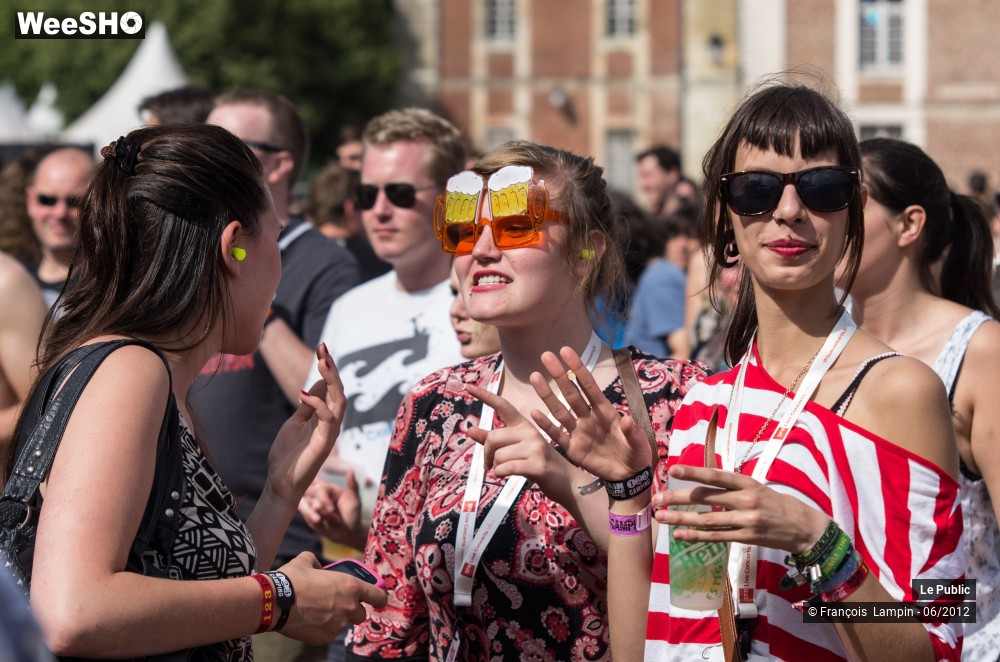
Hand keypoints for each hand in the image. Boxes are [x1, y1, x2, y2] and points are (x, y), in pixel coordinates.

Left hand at [267, 343, 346, 504]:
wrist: (281, 482)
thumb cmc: (289, 454)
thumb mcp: (296, 421)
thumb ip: (309, 404)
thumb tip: (320, 381)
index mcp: (326, 416)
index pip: (332, 387)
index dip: (329, 368)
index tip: (322, 347)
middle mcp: (332, 423)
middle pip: (339, 391)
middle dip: (332, 368)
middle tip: (323, 348)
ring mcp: (330, 433)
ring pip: (339, 402)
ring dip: (332, 381)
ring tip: (323, 363)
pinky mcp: (324, 444)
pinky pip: (328, 420)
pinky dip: (318, 404)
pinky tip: (303, 394)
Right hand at [274, 553, 387, 645]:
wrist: (274, 601)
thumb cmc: (292, 579)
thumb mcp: (306, 561)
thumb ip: (317, 562)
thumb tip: (316, 566)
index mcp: (351, 586)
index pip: (379, 596)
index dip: (379, 597)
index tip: (377, 599)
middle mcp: (349, 607)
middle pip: (361, 614)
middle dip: (352, 610)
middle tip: (337, 604)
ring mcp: (338, 625)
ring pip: (342, 624)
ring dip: (335, 619)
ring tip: (316, 612)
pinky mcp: (325, 638)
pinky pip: (328, 633)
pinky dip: (321, 628)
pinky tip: (308, 620)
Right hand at [298, 474, 364, 548]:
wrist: (348, 531)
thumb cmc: (352, 514)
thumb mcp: (355, 500)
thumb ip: (353, 486)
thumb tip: (351, 471)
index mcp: (329, 489)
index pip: (319, 489)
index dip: (323, 499)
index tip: (332, 510)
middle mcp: (319, 495)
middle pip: (307, 495)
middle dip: (315, 507)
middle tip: (321, 518)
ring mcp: (312, 505)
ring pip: (303, 505)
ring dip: (309, 513)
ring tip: (318, 521)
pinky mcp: (308, 516)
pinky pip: (304, 515)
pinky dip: (311, 519)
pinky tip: (319, 523)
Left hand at [466, 384, 574, 496]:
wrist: (565, 480)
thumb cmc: (535, 463)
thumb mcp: (515, 447)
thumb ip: (492, 439)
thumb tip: (470, 430)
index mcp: (524, 424)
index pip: (502, 405)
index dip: (485, 396)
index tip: (468, 386)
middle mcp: (530, 431)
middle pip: (493, 438)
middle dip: (487, 454)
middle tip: (489, 464)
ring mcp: (535, 447)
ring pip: (498, 456)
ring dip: (496, 467)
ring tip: (507, 470)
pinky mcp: (537, 464)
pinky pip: (505, 467)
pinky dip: (500, 474)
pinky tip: (506, 475)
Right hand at [528, 347, 651, 480]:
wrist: (629, 476)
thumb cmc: (636, 453)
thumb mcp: (638, 442)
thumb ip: (631, 432)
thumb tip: (626, 419)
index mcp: (605, 411)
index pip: (589, 386)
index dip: (578, 368)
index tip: (566, 351)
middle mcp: (589, 417)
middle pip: (571, 393)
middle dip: (559, 374)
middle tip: (546, 355)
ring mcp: (579, 432)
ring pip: (560, 410)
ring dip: (547, 395)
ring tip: (535, 376)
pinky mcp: (573, 449)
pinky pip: (557, 435)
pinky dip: (546, 425)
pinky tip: (534, 413)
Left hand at [652, 464, 829, 553]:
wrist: (803, 527)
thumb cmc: (777, 503)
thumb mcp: (758, 486)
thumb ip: (733, 485)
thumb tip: (703, 482)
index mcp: (748, 483)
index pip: (716, 475)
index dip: (694, 472)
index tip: (673, 469)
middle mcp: (746, 500)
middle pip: (706, 497)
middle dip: (678, 498)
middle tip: (657, 498)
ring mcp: (746, 520)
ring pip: (707, 519)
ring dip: (681, 519)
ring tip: (661, 516)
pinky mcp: (745, 538)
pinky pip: (716, 537)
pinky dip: (696, 536)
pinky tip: (679, 535)